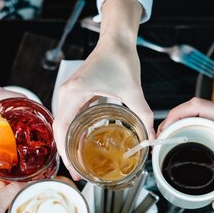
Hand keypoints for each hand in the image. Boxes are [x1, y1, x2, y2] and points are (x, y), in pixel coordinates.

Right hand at [52, 0, 153, 179]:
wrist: (117, 38)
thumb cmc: (121, 58)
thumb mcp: (133, 90)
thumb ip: (144, 115)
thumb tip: (153, 137)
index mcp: (74, 93)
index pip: (61, 129)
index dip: (65, 153)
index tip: (75, 169)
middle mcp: (67, 93)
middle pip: (60, 130)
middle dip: (67, 153)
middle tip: (80, 173)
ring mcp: (70, 92)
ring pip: (64, 124)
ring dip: (70, 143)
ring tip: (81, 163)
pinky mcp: (77, 91)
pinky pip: (71, 116)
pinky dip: (75, 131)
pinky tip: (86, 143)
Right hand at [159, 98, 213, 210]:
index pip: (195, 106)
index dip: (175, 115)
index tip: (163, 130)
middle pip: (193, 108)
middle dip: (174, 121)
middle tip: (162, 140)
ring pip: (201, 113)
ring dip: (185, 123)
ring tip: (172, 142)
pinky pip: (210, 119)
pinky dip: (197, 127)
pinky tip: (195, 144)